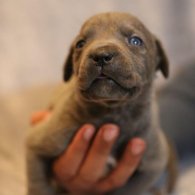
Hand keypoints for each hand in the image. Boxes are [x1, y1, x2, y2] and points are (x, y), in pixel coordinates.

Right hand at [31, 112, 145, 194]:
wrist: (86, 151)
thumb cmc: (69, 138)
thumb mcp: (55, 132)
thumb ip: (47, 124)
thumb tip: (38, 118)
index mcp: (61, 168)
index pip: (66, 163)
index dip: (78, 147)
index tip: (88, 127)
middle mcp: (78, 182)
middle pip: (88, 171)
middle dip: (100, 150)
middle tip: (111, 128)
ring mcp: (98, 185)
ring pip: (110, 179)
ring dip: (124, 160)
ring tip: (136, 141)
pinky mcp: (112, 183)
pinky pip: (124, 177)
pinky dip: (133, 162)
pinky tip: (140, 143)